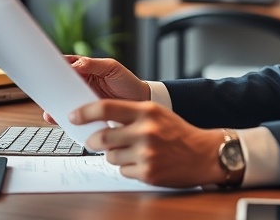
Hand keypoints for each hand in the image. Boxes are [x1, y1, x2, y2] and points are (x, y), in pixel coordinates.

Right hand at [43, 56, 150, 123]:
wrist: (140, 101)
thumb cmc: (127, 82)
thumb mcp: (112, 68)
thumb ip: (93, 65)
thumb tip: (75, 64)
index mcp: (85, 69)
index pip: (65, 66)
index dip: (53, 67)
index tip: (44, 70)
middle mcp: (81, 84)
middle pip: (60, 85)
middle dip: (50, 88)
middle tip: (43, 91)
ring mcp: (83, 99)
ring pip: (63, 101)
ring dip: (54, 105)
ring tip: (49, 108)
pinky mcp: (86, 114)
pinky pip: (71, 116)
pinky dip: (63, 118)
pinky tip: (58, 119)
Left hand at [70, 99, 225, 187]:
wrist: (205, 154)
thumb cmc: (179, 133)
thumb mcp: (157, 114)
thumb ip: (131, 115)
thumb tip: (100, 120)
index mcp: (147, 111)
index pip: (107, 107)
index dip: (85, 112)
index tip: (73, 115)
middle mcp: (145, 131)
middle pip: (102, 136)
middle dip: (93, 140)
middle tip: (94, 140)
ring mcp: (146, 153)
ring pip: (110, 156)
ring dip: (114, 154)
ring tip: (131, 151)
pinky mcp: (147, 172)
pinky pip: (122, 170)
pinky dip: (127, 167)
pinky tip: (143, 162)